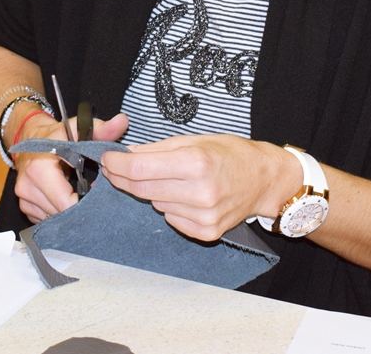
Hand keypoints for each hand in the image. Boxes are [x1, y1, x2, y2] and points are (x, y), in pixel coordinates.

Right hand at [13, 110, 128, 222]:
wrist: (30, 137)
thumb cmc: (54, 135)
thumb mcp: (77, 129)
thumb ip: (101, 129)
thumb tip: (122, 122)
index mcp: (39, 170)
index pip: (66, 202)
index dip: (85, 201)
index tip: (94, 191)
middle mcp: (27, 187)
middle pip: (61, 213)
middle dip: (78, 207)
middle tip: (89, 195)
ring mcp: (24, 199)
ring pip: (53, 219)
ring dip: (67, 211)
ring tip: (77, 194)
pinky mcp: (25, 206)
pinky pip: (46, 218)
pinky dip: (57, 211)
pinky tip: (64, 198)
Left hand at [101, 135, 301, 241]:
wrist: (264, 179)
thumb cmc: (231, 154)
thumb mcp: (196, 140)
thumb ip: (158, 148)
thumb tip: (126, 154)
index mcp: (196, 162)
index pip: (140, 168)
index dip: (116, 164)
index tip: (106, 159)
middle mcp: (200, 191)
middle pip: (142, 189)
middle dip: (125, 178)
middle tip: (116, 169)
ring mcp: (204, 215)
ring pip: (156, 205)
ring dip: (154, 192)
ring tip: (174, 180)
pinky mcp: (207, 232)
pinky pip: (171, 220)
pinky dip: (171, 208)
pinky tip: (186, 197)